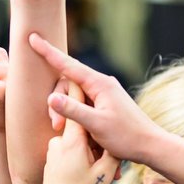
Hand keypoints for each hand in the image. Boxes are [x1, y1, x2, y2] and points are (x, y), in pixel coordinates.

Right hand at [28, 32, 153, 162]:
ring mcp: (104, 93)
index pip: (67, 64)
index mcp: (100, 84)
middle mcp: (102, 84)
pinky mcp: (106, 103)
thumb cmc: (126, 137)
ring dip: (66, 111)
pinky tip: (80, 130)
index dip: (48, 52)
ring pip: (74, 95)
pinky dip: (76, 114)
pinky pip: (83, 102)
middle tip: (57, 127)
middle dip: (57, 102)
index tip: (32, 37)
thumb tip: (51, 97)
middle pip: (68, 83)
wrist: (150, 146)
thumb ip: (73, 110)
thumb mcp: (96, 125)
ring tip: (67, 132)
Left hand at [39, 83, 119, 183]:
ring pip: (78, 139)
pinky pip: (71, 152)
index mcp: (73, 140)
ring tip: (105, 175)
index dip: (79, 83)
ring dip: (92, 151)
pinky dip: (83, 159)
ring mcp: (55, 151)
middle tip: (110, 159)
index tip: (75, 63)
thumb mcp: (103, 173)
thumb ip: (109, 149)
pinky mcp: (53, 160)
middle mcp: (60, 141)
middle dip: (97, 133)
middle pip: (79, 122)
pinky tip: (90, 177)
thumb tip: (112, 132)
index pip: (76, 102)